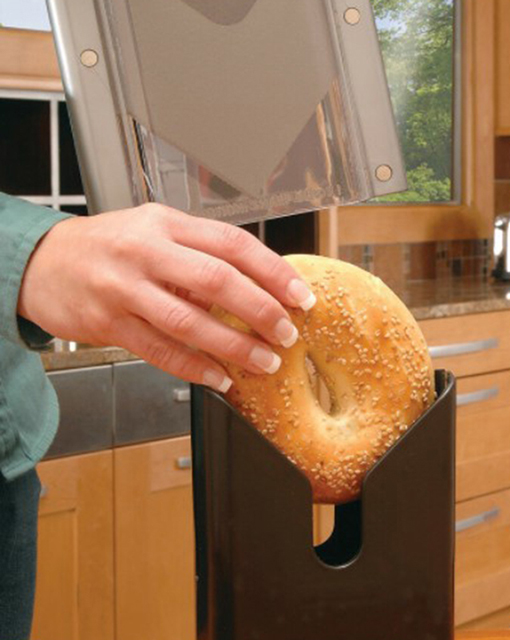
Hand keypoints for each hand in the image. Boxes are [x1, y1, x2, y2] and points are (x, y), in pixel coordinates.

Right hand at [17, 203, 315, 391]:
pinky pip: (160, 351)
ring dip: (234, 346)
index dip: (274, 271)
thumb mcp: (155, 231)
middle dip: (261, 310)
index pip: (233, 243)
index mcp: (166, 223)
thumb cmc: (110, 247)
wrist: (40, 262)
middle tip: (287, 333)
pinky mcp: (108, 323)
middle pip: (217, 280)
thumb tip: (260, 286)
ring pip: (189, 321)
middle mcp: (146, 251)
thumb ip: (201, 253)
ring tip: (264, 361)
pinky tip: (219, 378)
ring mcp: (124, 288)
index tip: (301, 296)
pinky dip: (194, 367)